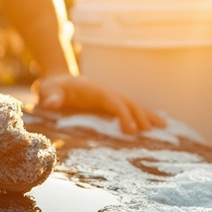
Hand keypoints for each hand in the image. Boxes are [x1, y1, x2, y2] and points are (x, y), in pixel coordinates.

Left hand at [33, 74, 164, 134]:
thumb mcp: (48, 91)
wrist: (58, 79)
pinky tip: (156, 121)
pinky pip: (130, 106)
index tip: (131, 130)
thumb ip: (50, 97)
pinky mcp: (112, 99)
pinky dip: (144, 113)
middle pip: (128, 102)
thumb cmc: (53, 88)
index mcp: (95, 90)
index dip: (123, 115)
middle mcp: (107, 90)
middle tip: (150, 132)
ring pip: (133, 103)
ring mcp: (112, 94)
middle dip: (141, 116)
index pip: (114, 102)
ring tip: (163, 125)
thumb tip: (50, 103)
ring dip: (148, 113)